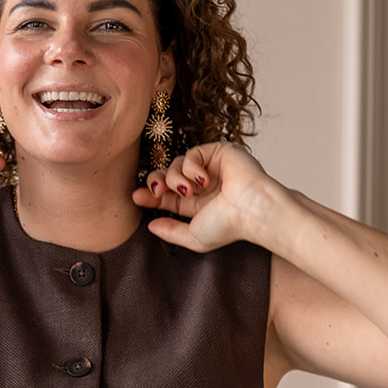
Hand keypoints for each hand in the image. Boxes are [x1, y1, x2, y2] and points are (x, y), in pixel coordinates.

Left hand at [131, 140, 277, 250]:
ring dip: (177, 178)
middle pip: (168, 175)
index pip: (168, 195)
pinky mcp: (219, 152)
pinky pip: (192, 153)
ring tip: (190, 191)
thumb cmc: (229, 225)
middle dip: (157, 182)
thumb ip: (171, 232)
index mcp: (198, 204)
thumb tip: (150, 226)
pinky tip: (203, 179)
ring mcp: (211, 167)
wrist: (251, 209)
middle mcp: (204, 185)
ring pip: (176, 163)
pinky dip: (191, 166)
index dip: (150, 194)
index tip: (135, 197)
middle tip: (157, 191)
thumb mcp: (193, 236)